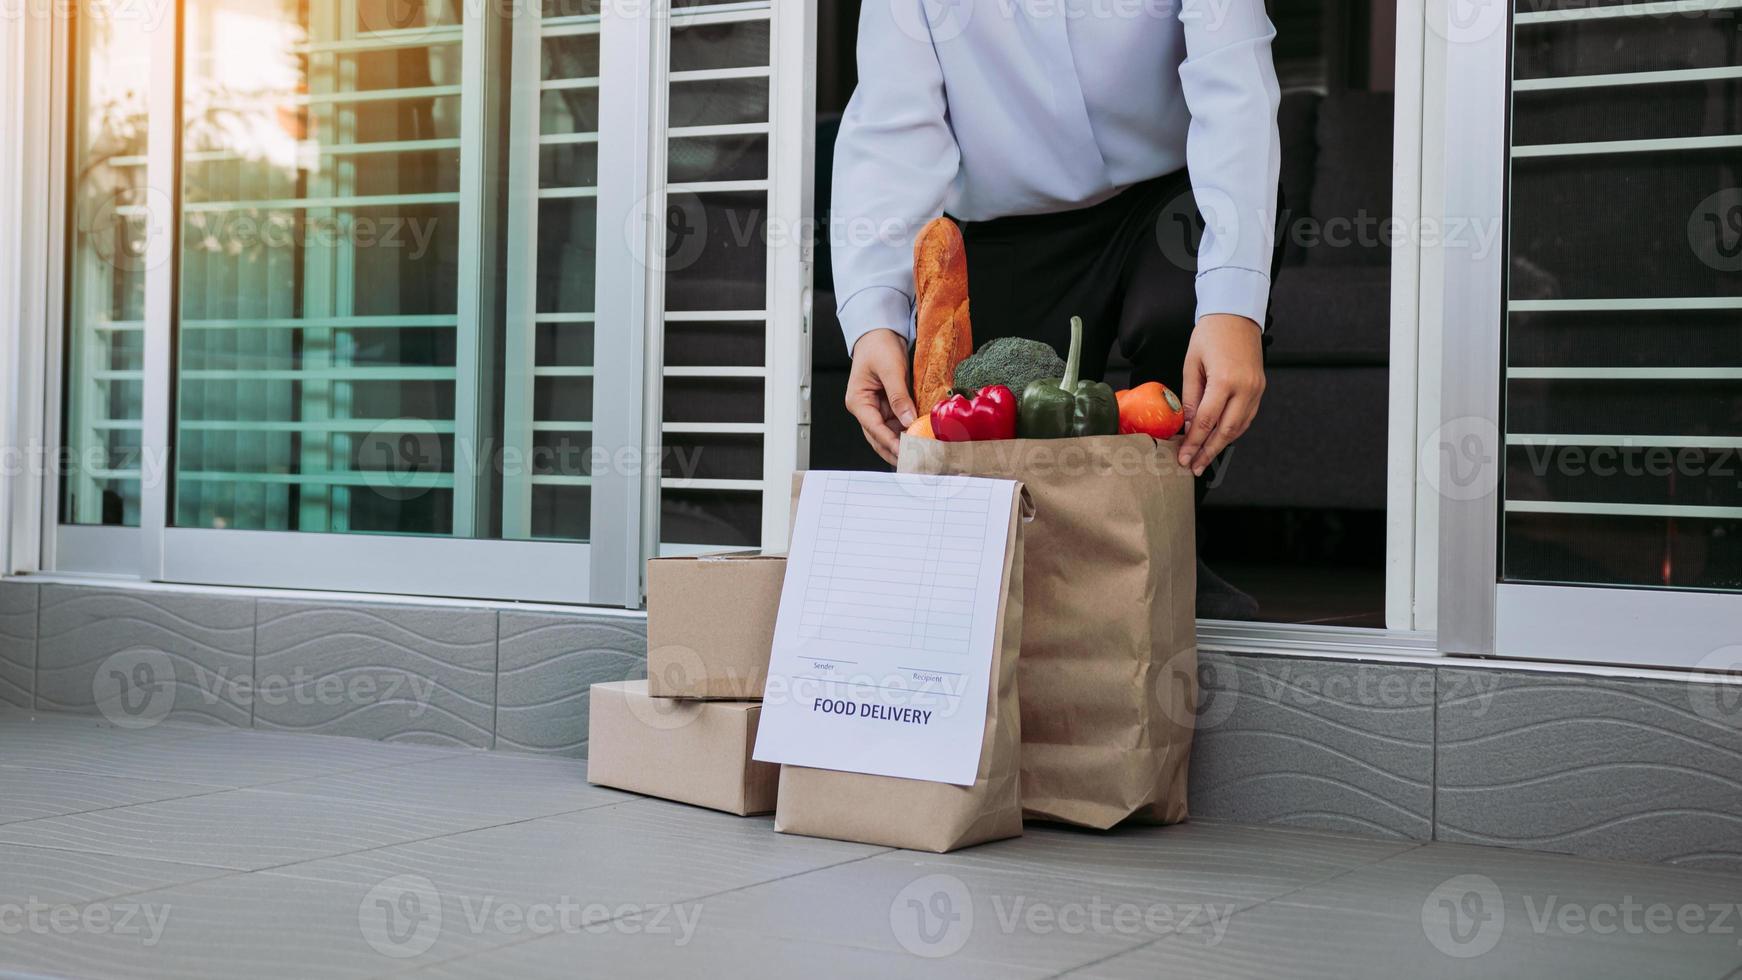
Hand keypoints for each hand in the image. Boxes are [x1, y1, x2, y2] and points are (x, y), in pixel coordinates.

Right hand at [845, 328, 916, 465]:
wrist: (881, 331)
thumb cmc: (879, 345)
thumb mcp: (890, 369)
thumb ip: (899, 396)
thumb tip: (908, 420)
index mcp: (858, 401)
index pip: (874, 429)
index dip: (890, 443)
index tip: (906, 453)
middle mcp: (865, 408)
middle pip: (879, 438)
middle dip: (895, 451)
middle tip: (914, 462)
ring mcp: (877, 408)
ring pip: (889, 434)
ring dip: (902, 445)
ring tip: (919, 455)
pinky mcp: (888, 405)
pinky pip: (897, 424)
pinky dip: (907, 433)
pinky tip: (919, 440)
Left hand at [1178, 314, 1264, 475]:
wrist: (1236, 314)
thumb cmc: (1210, 335)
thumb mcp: (1192, 365)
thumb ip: (1190, 397)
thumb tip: (1185, 426)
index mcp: (1225, 381)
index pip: (1206, 421)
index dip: (1194, 443)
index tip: (1184, 458)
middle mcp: (1245, 388)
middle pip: (1226, 431)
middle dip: (1208, 451)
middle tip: (1194, 467)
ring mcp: (1256, 389)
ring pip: (1239, 427)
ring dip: (1221, 445)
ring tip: (1205, 458)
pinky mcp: (1260, 388)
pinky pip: (1247, 417)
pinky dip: (1233, 430)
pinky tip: (1219, 439)